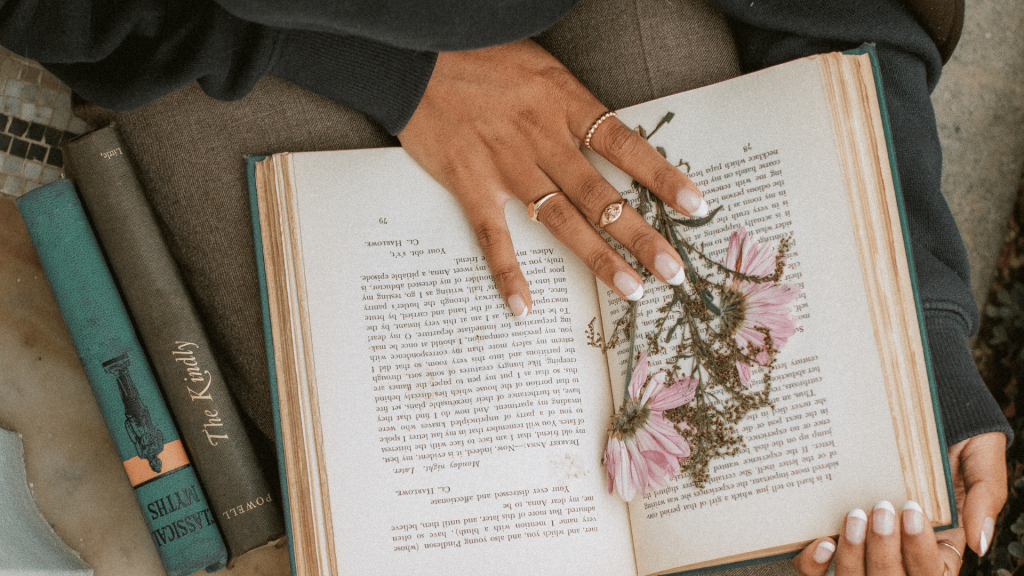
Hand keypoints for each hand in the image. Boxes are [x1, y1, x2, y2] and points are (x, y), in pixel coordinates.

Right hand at [398, 39, 705, 317]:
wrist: (415, 52)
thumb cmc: (479, 53)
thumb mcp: (539, 66)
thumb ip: (570, 105)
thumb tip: (605, 139)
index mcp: (563, 103)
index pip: (626, 146)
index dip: (663, 177)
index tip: (696, 205)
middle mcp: (541, 137)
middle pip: (602, 196)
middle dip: (642, 235)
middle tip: (673, 271)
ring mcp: (505, 163)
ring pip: (561, 219)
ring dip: (597, 257)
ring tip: (630, 288)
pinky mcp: (468, 181)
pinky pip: (492, 234)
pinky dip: (507, 272)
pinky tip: (524, 305)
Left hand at [791, 432, 1006, 575]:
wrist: (909, 399)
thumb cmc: (950, 430)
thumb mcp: (979, 455)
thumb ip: (985, 497)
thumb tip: (980, 544)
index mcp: (939, 540)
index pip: (931, 570)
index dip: (920, 553)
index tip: (911, 511)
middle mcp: (899, 546)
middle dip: (885, 553)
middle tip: (880, 508)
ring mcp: (863, 539)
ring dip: (853, 558)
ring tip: (854, 516)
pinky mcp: (831, 526)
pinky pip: (816, 565)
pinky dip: (815, 562)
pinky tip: (823, 541)